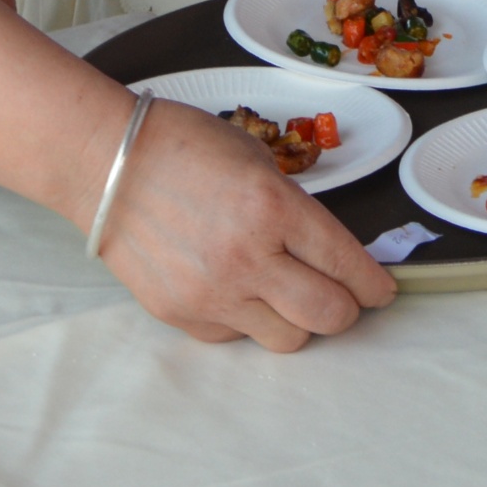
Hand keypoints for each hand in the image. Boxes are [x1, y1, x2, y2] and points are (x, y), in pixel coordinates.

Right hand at [92, 97, 397, 349]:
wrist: (105, 164)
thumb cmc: (182, 146)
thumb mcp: (255, 158)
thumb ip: (293, 206)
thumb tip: (324, 248)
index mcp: (274, 208)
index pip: (346, 264)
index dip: (374, 285)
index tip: (381, 291)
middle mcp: (249, 258)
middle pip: (328, 316)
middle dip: (345, 309)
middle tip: (341, 296)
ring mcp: (213, 293)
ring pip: (286, 339)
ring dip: (296, 319)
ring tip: (283, 292)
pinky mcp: (182, 315)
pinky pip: (236, 336)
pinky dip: (246, 320)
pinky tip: (234, 287)